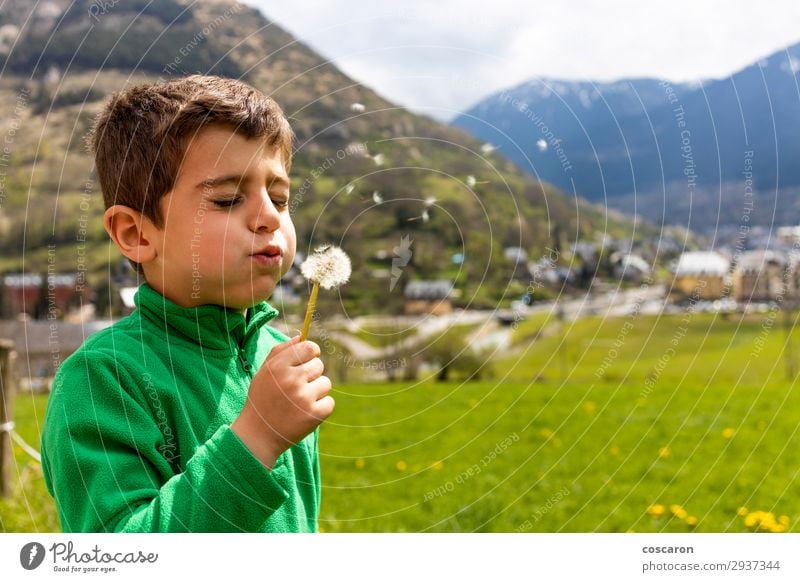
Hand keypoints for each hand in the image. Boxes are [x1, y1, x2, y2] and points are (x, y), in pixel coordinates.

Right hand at [231, 336, 333, 468]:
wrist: (257, 435)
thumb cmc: (262, 399)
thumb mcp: (264, 372)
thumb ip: (281, 351)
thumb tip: (301, 337)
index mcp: (279, 366)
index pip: (310, 348)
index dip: (310, 353)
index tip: (306, 361)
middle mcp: (292, 379)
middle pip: (319, 365)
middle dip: (311, 374)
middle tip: (296, 388)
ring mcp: (304, 398)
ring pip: (326, 383)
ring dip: (316, 391)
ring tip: (299, 401)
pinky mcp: (314, 415)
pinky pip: (329, 402)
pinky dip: (321, 408)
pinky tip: (305, 413)